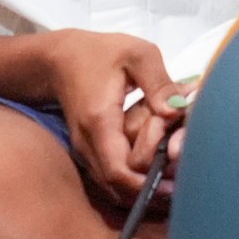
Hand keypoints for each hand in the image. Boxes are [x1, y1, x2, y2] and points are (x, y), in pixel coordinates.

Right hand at [36, 29, 187, 202]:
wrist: (61, 58)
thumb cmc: (103, 52)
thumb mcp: (138, 55)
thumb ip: (159, 83)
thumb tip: (177, 111)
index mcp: (100, 122)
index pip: (118, 172)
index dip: (146, 183)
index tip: (174, 179)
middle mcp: (87, 144)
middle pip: (118, 185)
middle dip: (149, 183)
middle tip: (177, 170)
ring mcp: (84, 151)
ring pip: (113, 185)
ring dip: (141, 182)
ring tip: (170, 170)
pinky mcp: (88, 152)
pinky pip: (110, 175)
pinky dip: (132, 176)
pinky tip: (154, 163)